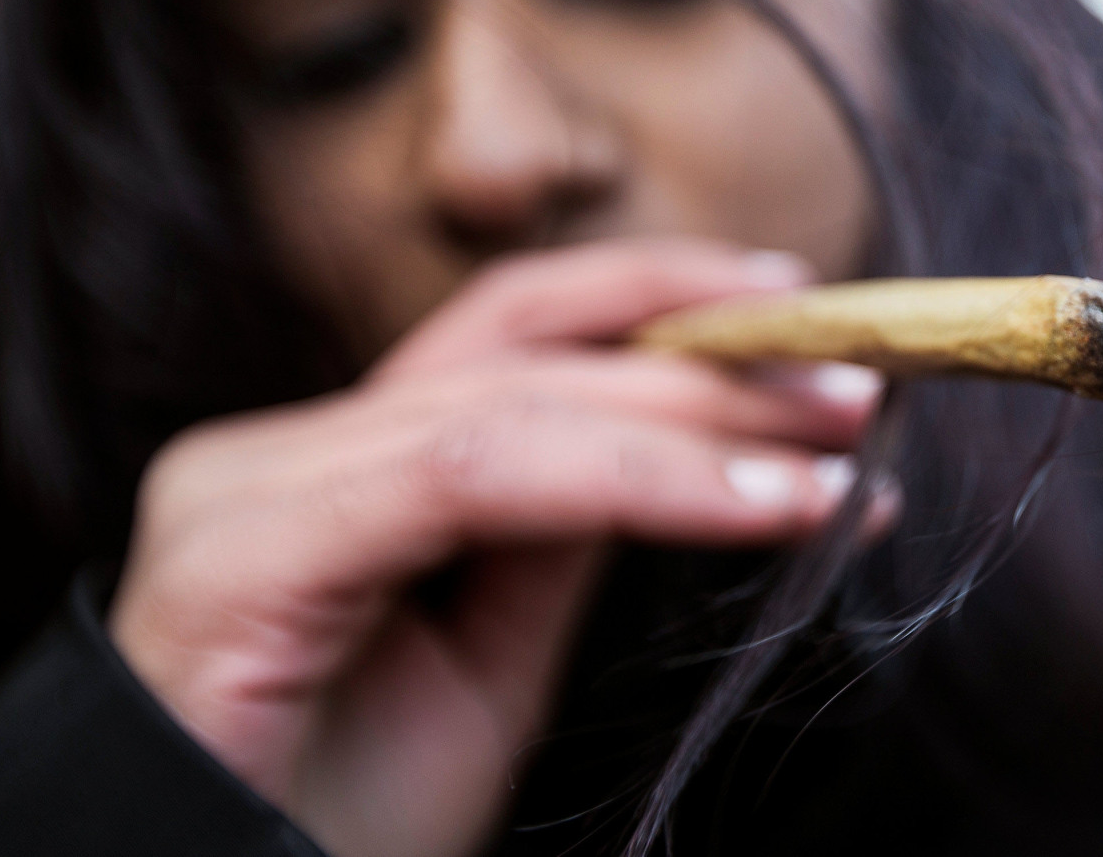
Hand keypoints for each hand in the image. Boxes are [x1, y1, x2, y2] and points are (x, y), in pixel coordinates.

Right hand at [108, 239, 883, 856]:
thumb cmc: (335, 815)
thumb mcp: (489, 664)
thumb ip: (564, 533)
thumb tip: (703, 444)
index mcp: (332, 462)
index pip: (514, 331)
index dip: (661, 298)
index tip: (805, 318)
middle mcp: (275, 451)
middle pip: (529, 354)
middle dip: (712, 362)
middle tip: (857, 388)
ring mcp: (248, 492)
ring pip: (517, 405)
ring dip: (701, 418)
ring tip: (832, 451)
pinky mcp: (245, 556)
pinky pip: (476, 479)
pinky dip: (638, 479)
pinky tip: (758, 500)